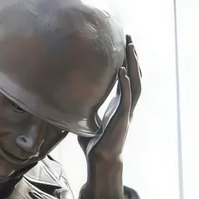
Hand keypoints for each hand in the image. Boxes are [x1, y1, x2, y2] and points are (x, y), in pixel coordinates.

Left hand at [77, 37, 141, 198]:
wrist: (100, 161)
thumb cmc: (93, 143)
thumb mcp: (86, 121)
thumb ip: (82, 108)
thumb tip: (63, 100)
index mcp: (120, 104)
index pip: (128, 78)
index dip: (128, 61)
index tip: (124, 44)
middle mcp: (126, 105)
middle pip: (135, 75)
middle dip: (133, 56)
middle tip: (129, 37)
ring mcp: (126, 112)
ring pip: (136, 84)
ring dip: (134, 65)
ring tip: (130, 48)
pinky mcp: (122, 119)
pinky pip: (127, 98)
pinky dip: (126, 84)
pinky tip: (123, 71)